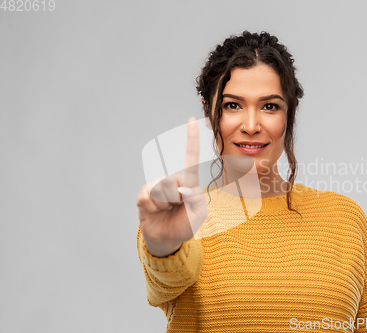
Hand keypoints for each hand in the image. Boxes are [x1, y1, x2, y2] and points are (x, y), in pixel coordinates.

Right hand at [136, 117, 207, 256]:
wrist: (166, 239)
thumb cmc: (185, 224)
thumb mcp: (198, 215)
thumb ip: (196, 201)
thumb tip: (183, 188)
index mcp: (189, 183)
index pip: (190, 158)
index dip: (191, 139)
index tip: (191, 120)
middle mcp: (172, 180)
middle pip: (172, 180)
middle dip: (175, 198)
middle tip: (176, 208)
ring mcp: (157, 186)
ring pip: (159, 188)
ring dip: (163, 204)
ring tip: (166, 210)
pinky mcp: (144, 194)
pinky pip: (147, 196)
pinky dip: (152, 208)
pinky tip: (155, 211)